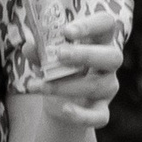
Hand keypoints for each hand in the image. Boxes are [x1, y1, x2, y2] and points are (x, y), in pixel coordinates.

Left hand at [34, 5, 122, 132]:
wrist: (60, 104)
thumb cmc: (58, 70)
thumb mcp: (47, 58)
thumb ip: (39, 51)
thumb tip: (28, 47)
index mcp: (99, 41)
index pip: (106, 25)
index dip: (90, 25)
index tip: (66, 31)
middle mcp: (109, 64)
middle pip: (112, 56)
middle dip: (86, 54)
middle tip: (60, 54)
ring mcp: (108, 88)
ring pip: (98, 86)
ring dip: (67, 85)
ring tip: (42, 85)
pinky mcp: (101, 110)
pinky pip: (99, 116)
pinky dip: (81, 115)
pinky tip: (64, 109)